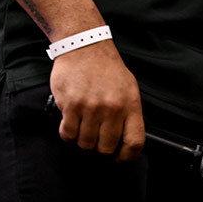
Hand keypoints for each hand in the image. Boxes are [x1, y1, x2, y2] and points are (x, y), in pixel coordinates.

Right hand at [49, 39, 144, 161]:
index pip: (135, 142)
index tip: (119, 156)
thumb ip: (128, 113)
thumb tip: (125, 140)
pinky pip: (67, 134)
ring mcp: (91, 107)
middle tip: (95, 133)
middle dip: (100, 145)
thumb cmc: (105, 67)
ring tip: (83, 122)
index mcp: (130, 103)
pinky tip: (71, 119)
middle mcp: (112, 107)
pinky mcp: (71, 105)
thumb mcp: (128, 86)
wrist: (84, 45)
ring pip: (85, 143)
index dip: (126, 156)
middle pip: (106, 147)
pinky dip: (67, 132)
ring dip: (82, 137)